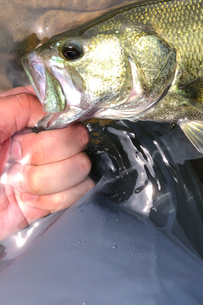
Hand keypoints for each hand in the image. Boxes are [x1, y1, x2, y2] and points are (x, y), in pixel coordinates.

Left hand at [0, 86, 93, 241]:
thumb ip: (21, 104)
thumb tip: (60, 109)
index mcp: (25, 118)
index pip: (66, 110)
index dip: (56, 123)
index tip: (33, 133)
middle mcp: (41, 141)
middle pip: (78, 138)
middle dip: (47, 153)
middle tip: (19, 159)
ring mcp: (50, 170)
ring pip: (82, 166)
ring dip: (47, 181)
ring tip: (18, 184)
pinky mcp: (54, 199)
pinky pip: (81, 192)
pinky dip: (55, 199)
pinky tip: (30, 200)